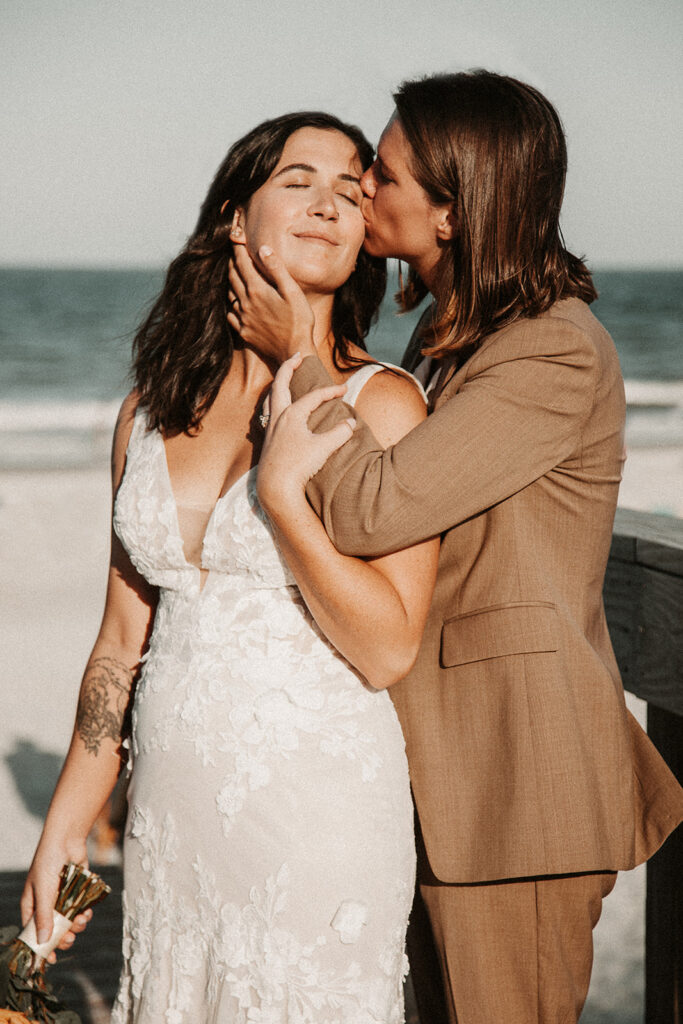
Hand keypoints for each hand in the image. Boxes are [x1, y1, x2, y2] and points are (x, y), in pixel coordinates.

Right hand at [21, 840, 91, 963]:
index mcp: (31, 906)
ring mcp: (62, 898)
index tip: (50, 960)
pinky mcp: (76, 892)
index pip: (33, 932)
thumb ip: (43, 917)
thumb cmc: (48, 863)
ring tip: (82, 921)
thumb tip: (42, 941)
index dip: (41, 947)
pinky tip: (88, 912)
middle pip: (54, 930)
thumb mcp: (43, 892)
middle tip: (70, 939)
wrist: (66, 839)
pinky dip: (85, 913)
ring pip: (70, 922)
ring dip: (77, 925)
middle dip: (63, 937)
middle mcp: (46, 904)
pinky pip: (81, 909)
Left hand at [227, 244, 315, 362]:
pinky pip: (231, 313)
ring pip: (230, 293)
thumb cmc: (299, 322)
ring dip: (230, 280)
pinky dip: (231, 302)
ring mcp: (243, 319)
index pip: (242, 264)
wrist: (294, 352)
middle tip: (234, 252)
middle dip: (232, 261)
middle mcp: (246, 303)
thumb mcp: (292, 292)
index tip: (236, 237)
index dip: (238, 249)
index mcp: (257, 291)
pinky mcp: (244, 331)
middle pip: (233, 276)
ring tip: (234, 272)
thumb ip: (277, 269)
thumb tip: (263, 248)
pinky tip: (236, 301)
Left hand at [256, 354, 355, 513]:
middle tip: (297, 356)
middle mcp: (278, 417)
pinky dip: (273, 404)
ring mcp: (270, 429)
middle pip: (280, 384)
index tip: (345, 390)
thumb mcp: (324, 448)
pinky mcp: (268, 441)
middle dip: (288, 368)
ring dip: (278, 385)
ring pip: (270, 398)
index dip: (331, 391)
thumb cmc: (298, 466)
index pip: (314, 396)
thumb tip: (351, 421)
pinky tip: (277, 411)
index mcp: (291, 414)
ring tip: (284, 379)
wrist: (276, 488)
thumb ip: (340, 433)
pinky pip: (268, 413)